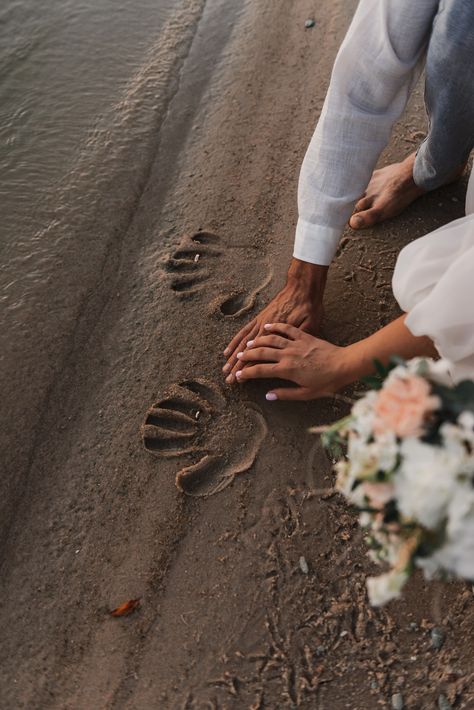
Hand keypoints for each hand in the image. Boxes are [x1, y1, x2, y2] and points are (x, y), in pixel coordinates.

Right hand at [222, 259, 326, 382]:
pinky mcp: (260, 317)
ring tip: (224, 368)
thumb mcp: (313, 327)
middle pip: (250, 353)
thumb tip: (292, 357)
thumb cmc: (311, 309)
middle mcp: (267, 332)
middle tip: (228, 379)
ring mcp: (262, 323)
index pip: (261, 359)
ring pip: (244, 343)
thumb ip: (300, 341)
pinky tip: (228, 349)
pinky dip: (235, 340)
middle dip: (238, 367)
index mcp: (282, 339)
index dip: (250, 370)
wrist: (303, 287)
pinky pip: (245, 330)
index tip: (240, 380)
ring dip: (234, 356)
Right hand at [233, 322, 350, 400]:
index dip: (246, 373)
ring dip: (257, 341)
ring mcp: (295, 344)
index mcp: (287, 370)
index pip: (260, 370)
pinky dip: (275, 326)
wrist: (345, 364)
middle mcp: (288, 355)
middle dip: (246, 355)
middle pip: (261, 352)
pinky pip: (286, 329)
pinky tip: (267, 326)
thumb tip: (268, 395)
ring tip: (248, 345)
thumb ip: (286, 394)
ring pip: (270, 339)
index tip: (237, 376)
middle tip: (236, 359)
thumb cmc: (328, 381)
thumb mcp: (307, 393)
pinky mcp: (304, 336)